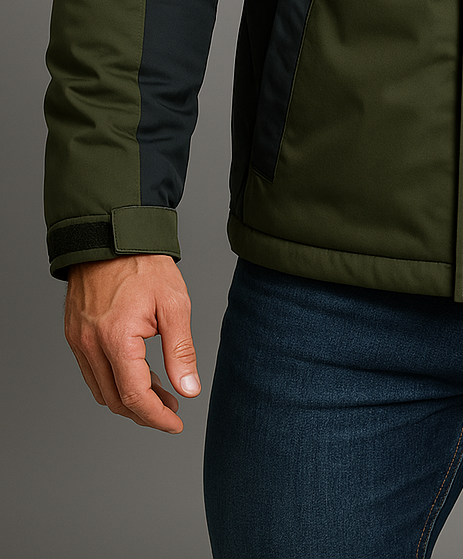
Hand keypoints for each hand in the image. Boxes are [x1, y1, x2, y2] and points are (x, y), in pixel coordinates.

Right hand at [64, 253, 199, 432]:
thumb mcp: (175, 304)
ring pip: (101, 390)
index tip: (175, 424)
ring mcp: (79, 341)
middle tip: (172, 408)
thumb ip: (181, 351)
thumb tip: (188, 390)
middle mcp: (91, 345)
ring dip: (129, 399)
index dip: (156, 417)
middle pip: (115, 400)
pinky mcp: (75, 334)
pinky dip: (114, 381)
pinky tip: (138, 373)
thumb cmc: (144, 264)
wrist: (113, 236)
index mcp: (116, 339)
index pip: (134, 397)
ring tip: (160, 392)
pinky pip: (92, 372)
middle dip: (145, 412)